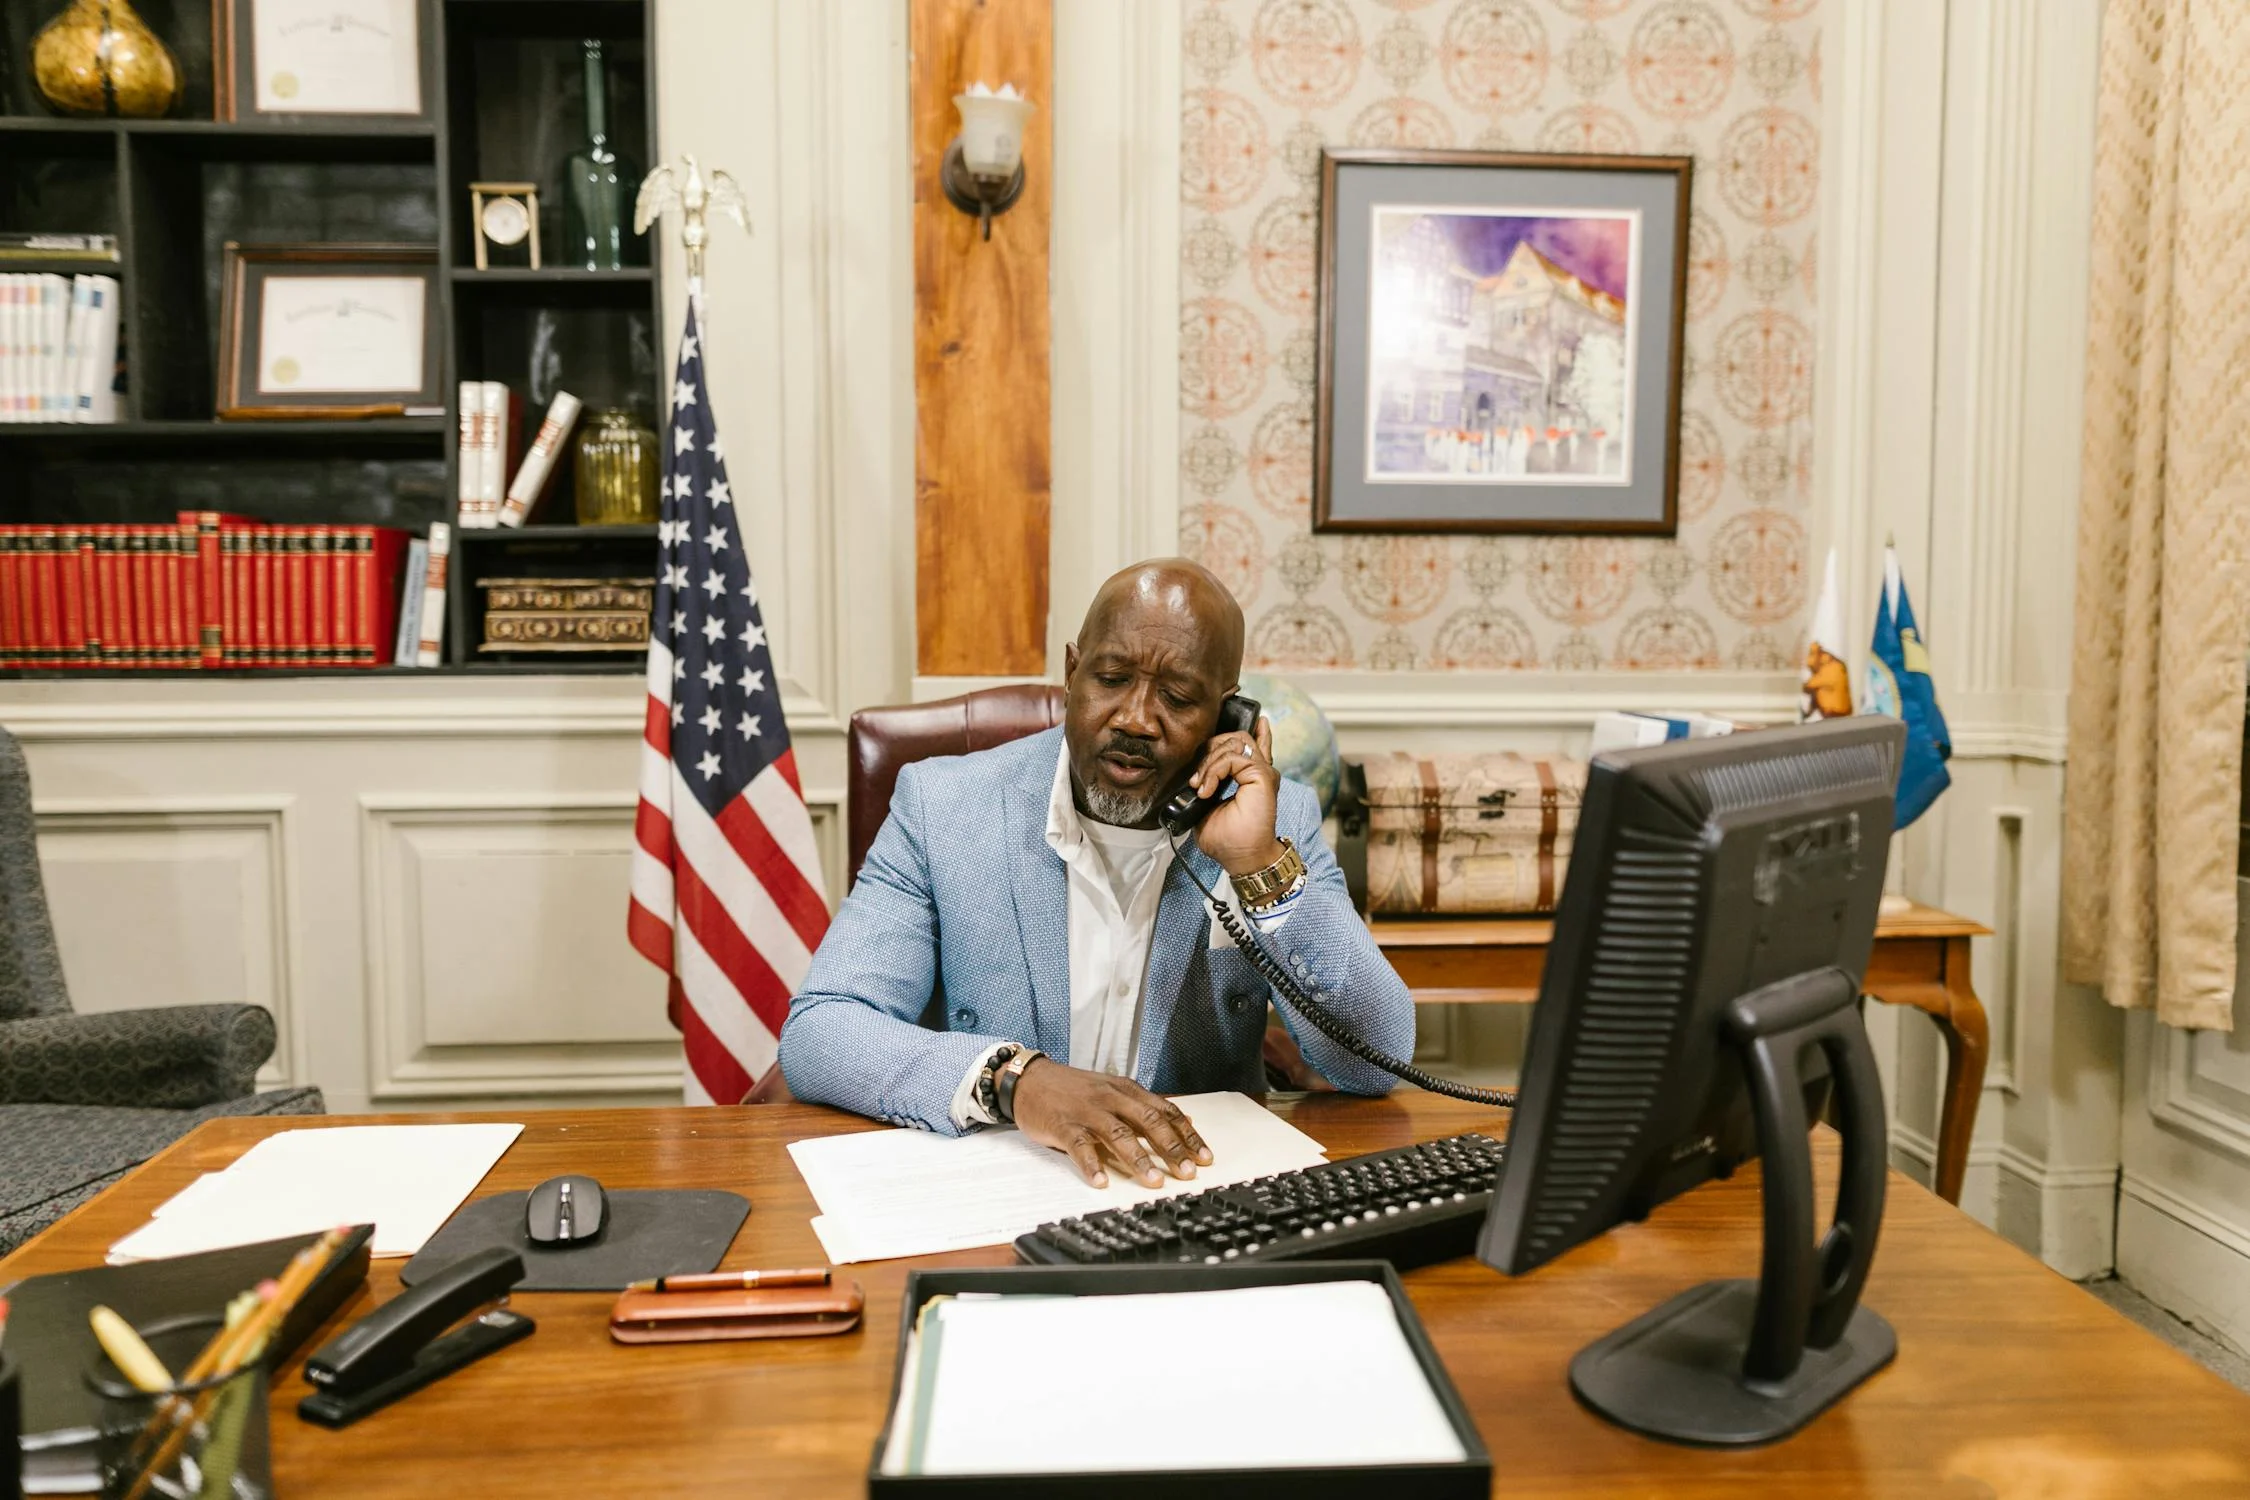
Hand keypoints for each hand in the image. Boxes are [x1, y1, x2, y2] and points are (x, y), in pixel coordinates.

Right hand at [1010, 1059, 1213, 1187]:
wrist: (1030, 1080)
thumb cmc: (1074, 1090)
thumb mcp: (1113, 1092)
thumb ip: (1144, 1108)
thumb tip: (1185, 1122)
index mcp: (1127, 1090)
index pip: (1166, 1111)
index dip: (1187, 1135)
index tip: (1205, 1157)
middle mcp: (1111, 1098)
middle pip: (1148, 1122)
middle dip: (1171, 1148)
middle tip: (1187, 1172)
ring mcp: (1087, 1111)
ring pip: (1118, 1134)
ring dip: (1138, 1159)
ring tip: (1153, 1181)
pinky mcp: (1063, 1125)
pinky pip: (1079, 1146)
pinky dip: (1091, 1165)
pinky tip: (1101, 1181)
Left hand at [1186, 714, 1285, 876]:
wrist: (1244, 857)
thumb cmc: (1228, 838)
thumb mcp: (1208, 805)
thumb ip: (1208, 782)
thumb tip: (1194, 770)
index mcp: (1249, 774)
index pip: (1238, 742)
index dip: (1215, 746)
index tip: (1197, 775)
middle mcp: (1258, 769)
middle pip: (1234, 737)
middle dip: (1209, 750)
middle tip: (1197, 779)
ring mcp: (1262, 771)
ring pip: (1233, 743)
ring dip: (1209, 762)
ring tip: (1201, 786)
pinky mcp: (1262, 776)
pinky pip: (1232, 758)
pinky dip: (1213, 771)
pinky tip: (1206, 790)